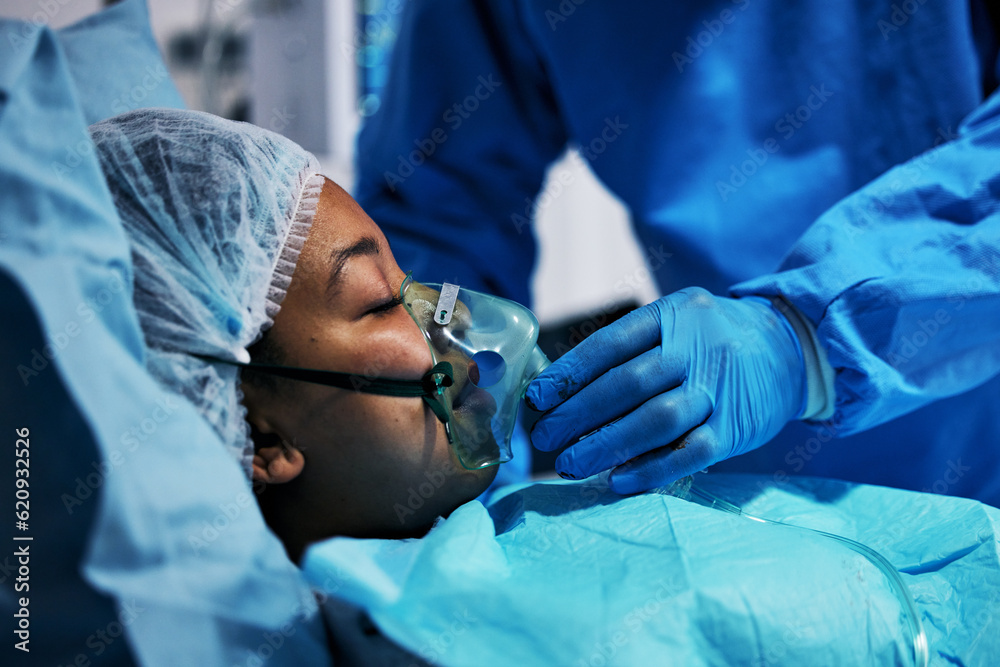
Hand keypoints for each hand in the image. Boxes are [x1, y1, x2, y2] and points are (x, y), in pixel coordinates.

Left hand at [525, 288, 805, 493]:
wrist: (792, 348)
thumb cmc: (714, 341)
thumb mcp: (678, 323)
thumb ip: (632, 350)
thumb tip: (564, 394)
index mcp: (673, 315)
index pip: (610, 344)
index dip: (569, 373)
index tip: (538, 398)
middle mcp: (697, 347)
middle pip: (627, 383)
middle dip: (578, 414)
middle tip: (545, 438)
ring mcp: (719, 388)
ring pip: (656, 419)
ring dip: (606, 445)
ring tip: (569, 465)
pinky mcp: (737, 428)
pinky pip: (690, 453)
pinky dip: (651, 469)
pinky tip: (617, 481)